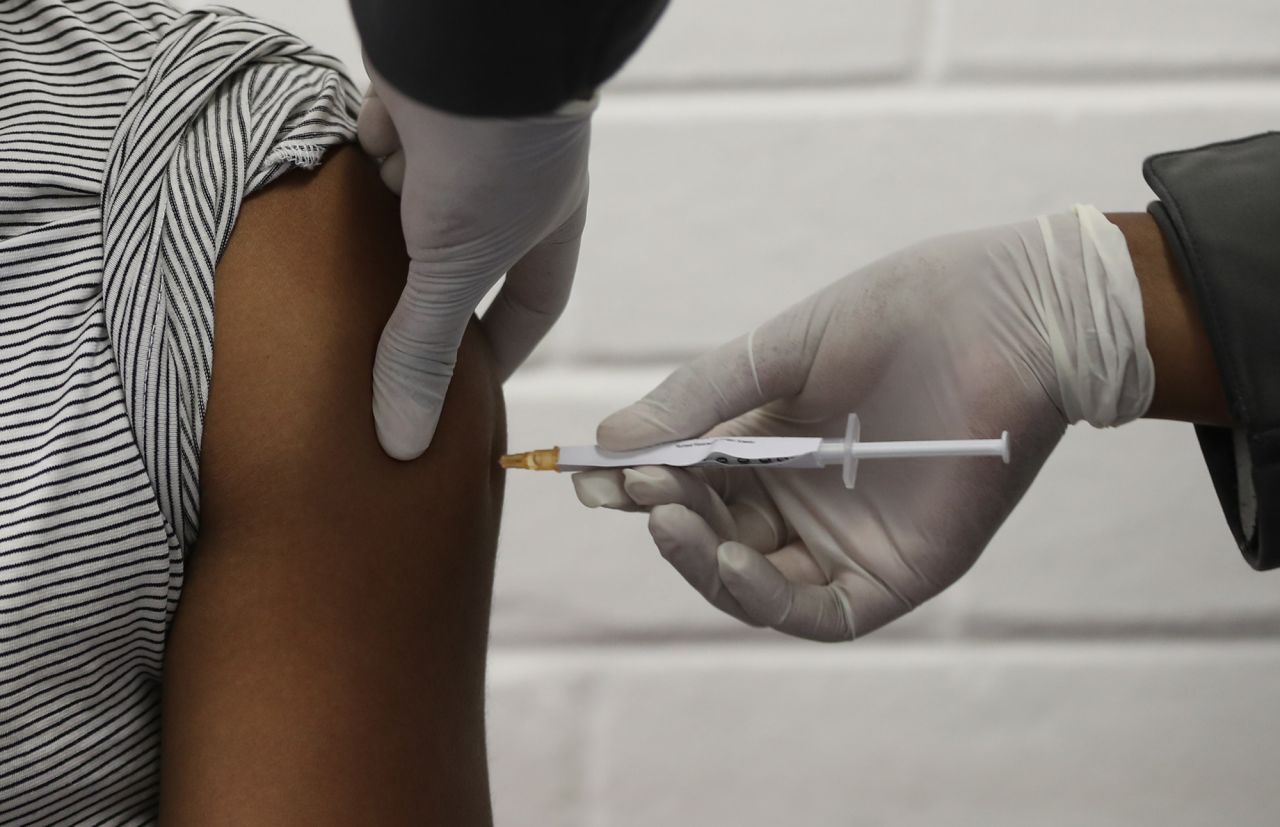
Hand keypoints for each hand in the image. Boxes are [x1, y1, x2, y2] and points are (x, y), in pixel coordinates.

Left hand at [358, 60, 592, 458]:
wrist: (468, 38)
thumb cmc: (497, 156)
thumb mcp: (457, 266)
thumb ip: (425, 349)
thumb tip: (402, 443)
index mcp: (545, 228)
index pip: (531, 305)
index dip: (504, 349)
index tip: (469, 391)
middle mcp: (506, 190)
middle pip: (463, 262)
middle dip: (427, 302)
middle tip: (385, 353)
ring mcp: (457, 146)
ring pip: (412, 209)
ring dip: (382, 238)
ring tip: (338, 293)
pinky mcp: (407, 108)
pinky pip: (375, 154)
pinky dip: (356, 178)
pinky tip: (326, 206)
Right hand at [573, 207, 1153, 640]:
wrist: (1015, 311)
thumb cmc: (904, 313)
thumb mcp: (779, 352)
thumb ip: (699, 400)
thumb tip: (608, 447)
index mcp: (773, 442)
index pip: (689, 481)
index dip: (639, 482)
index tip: (591, 474)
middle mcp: (803, 499)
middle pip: (713, 535)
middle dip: (669, 514)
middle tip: (640, 486)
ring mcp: (847, 540)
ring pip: (754, 582)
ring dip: (703, 559)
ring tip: (669, 516)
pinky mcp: (895, 574)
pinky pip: (818, 611)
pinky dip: (765, 595)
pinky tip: (730, 558)